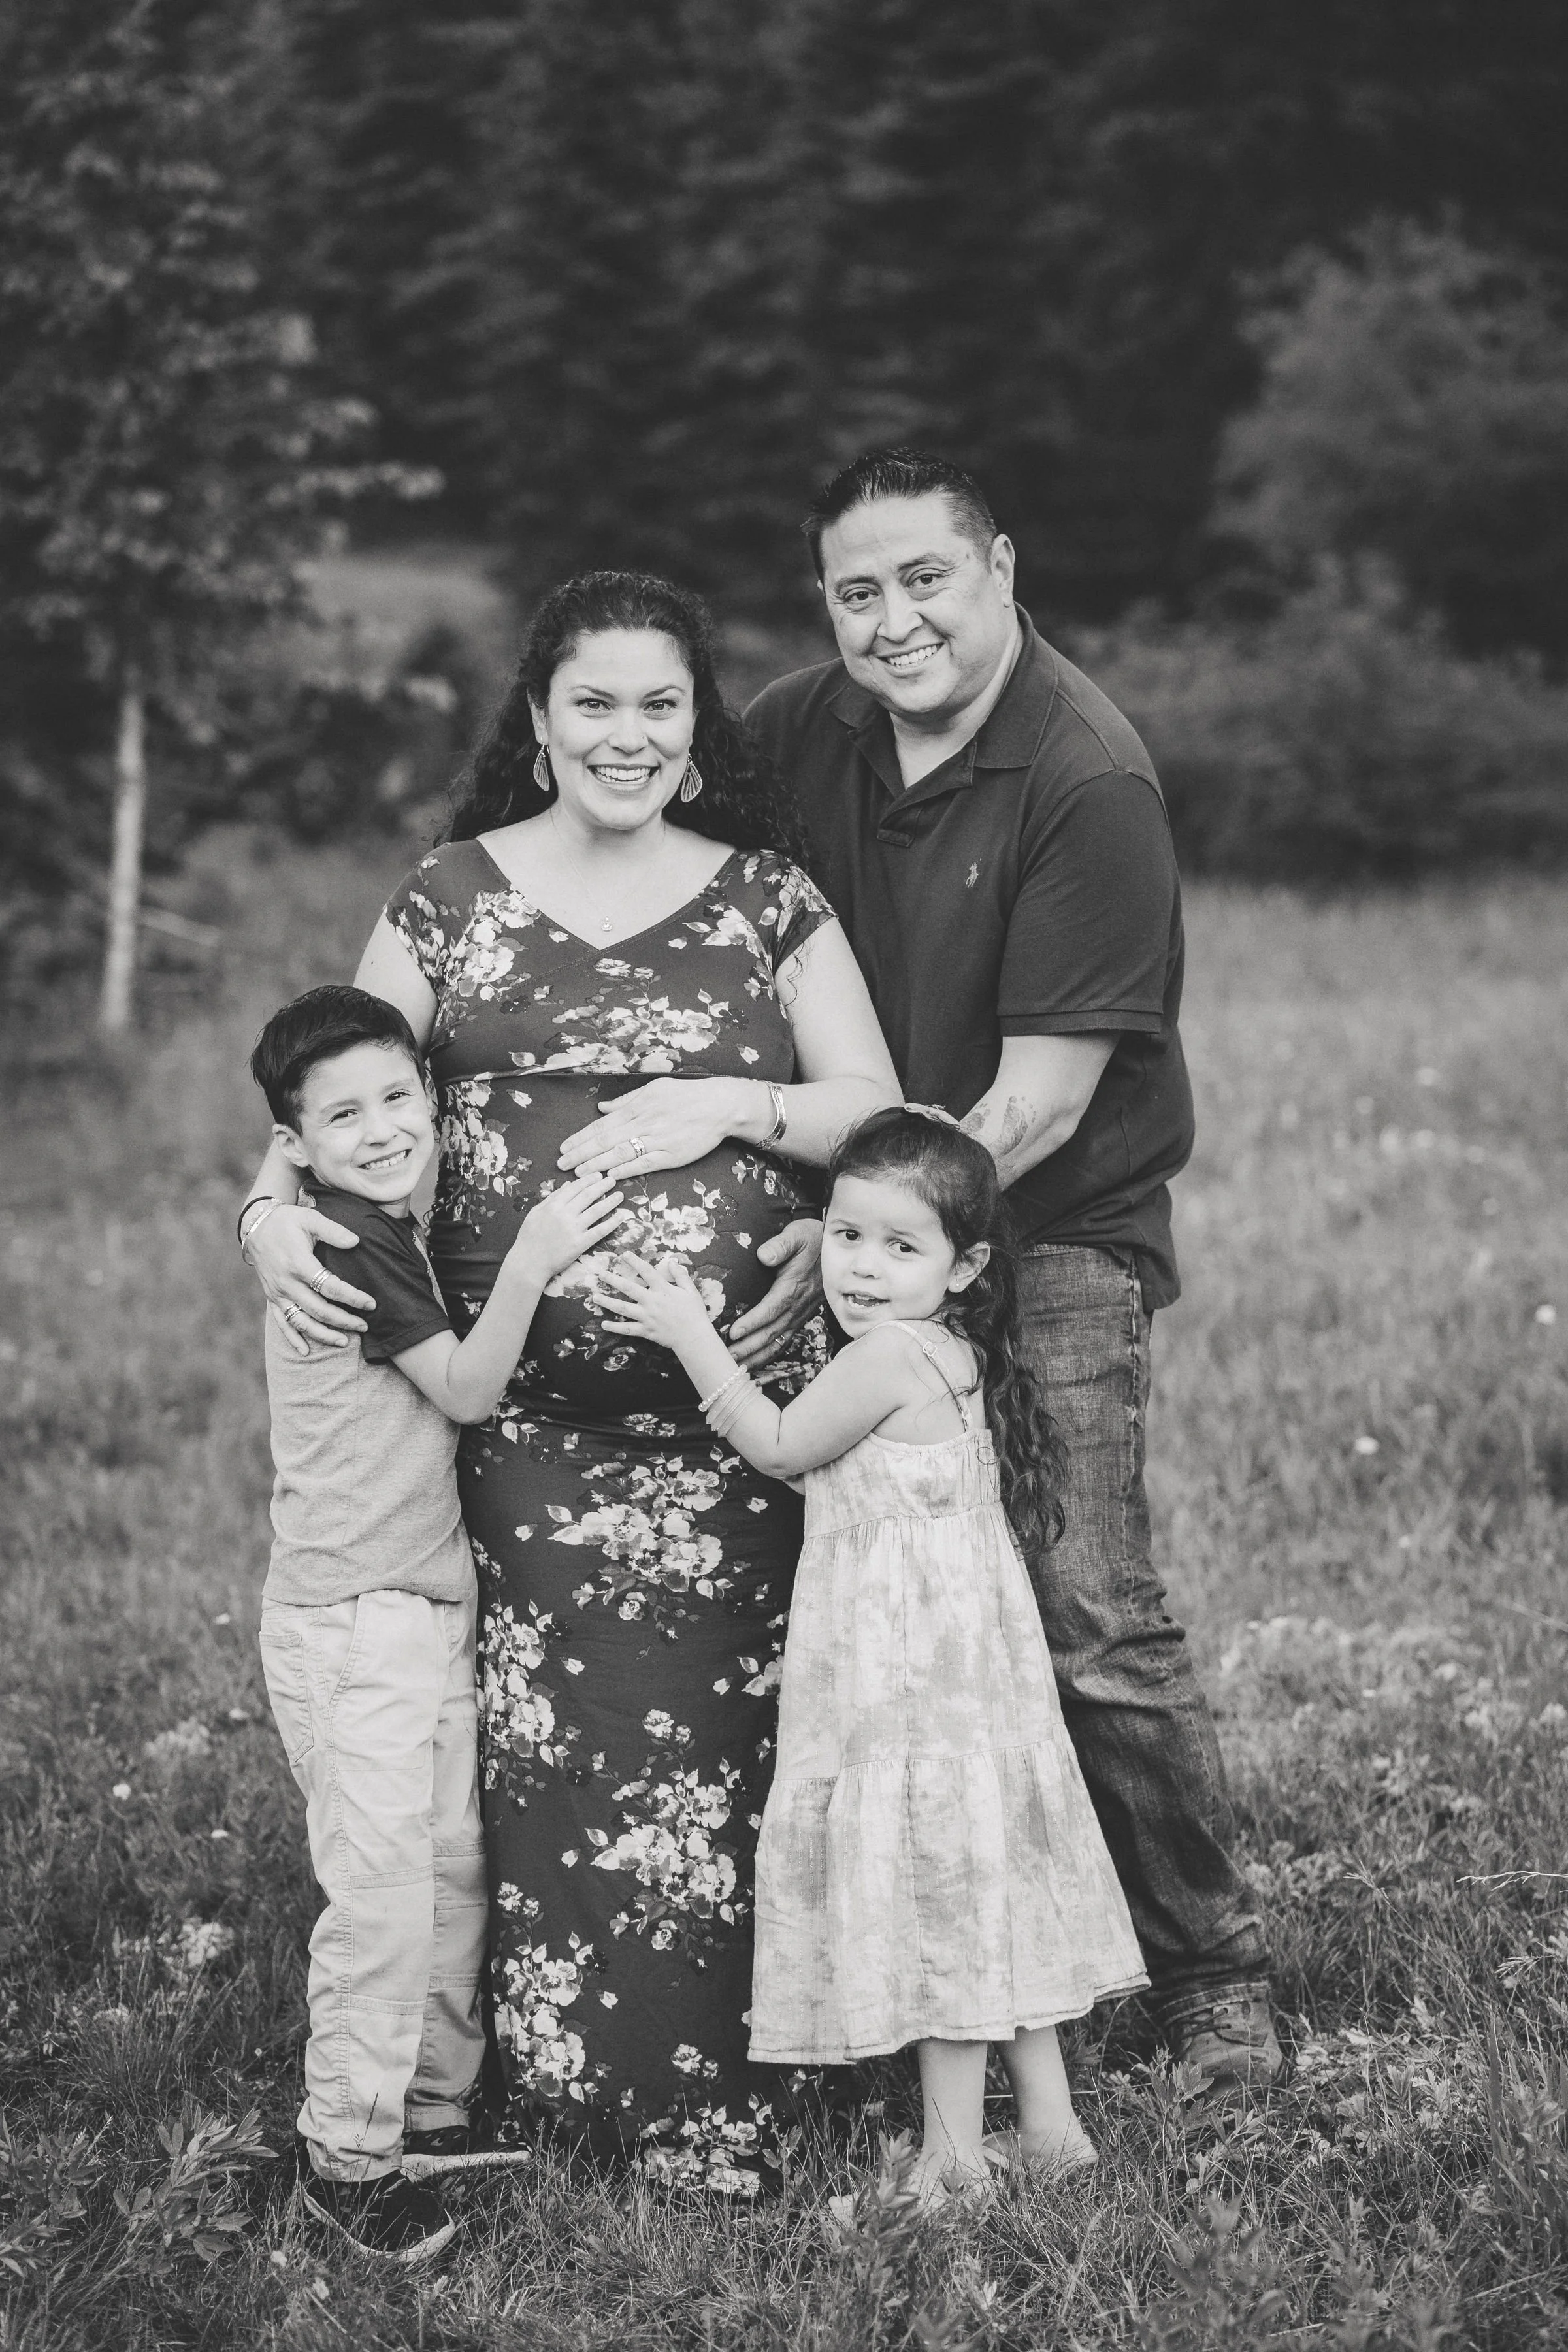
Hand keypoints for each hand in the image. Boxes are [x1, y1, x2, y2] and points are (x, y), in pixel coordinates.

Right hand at [246, 1202, 376, 1356]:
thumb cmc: (288, 1220)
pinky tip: (306, 1352)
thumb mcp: (311, 1219)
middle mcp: (287, 1283)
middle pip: (319, 1310)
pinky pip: (282, 1323)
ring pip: (302, 1322)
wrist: (256, 1224)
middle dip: (344, 1321)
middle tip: (365, 1326)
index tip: (371, 1304)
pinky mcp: (271, 1298)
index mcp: (299, 1264)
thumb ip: (334, 1231)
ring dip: (323, 1335)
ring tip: (344, 1342)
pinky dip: (293, 1339)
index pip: (331, 1288)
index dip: (353, 1298)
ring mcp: (278, 1293)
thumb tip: (356, 1242)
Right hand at [511, 1174, 627, 1283]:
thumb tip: (567, 1185)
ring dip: (610, 1201)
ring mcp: (573, 1229)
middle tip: (612, 1180)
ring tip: (620, 1195)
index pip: (575, 1188)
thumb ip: (551, 1198)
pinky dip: (611, 1223)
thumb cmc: (529, 1238)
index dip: (588, 1180)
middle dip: (602, 1185)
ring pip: (596, 1210)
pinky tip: (620, 1216)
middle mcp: (565, 1214)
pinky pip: (599, 1231)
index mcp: (553, 1205)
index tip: (598, 1175)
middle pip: (588, 1195)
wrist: (529, 1263)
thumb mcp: (536, 1213)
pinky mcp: (580, 1244)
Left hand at [556, 1077, 755, 1179]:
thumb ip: (626, 1101)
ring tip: (578, 1174)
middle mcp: (643, 1123)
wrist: (718, 1105)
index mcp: (637, 1107)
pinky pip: (645, 1163)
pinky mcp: (671, 1155)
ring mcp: (657, 1140)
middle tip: (561, 1164)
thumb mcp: (653, 1089)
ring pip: (620, 1153)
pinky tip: (610, 1176)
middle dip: (580, 1153)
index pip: (602, 1125)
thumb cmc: (686, 1096)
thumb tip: (602, 1108)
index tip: (564, 1147)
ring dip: (597, 1164)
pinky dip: (626, 1169)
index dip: (580, 1137)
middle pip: (605, 1140)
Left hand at [595, 1252, 715, 1348]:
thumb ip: (680, 1275)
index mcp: (663, 1290)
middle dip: (613, 1280)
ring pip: (623, 1308)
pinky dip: (615, 1327)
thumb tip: (672, 1262)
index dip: (635, 1261)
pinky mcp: (646, 1330)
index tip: (624, 1254)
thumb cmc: (694, 1313)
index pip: (646, 1271)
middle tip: (601, 1275)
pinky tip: (603, 1324)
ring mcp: (647, 1317)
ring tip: (595, 1297)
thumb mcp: (691, 1290)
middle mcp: (652, 1301)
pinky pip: (627, 1329)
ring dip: (608, 1302)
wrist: (694, 1337)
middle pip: (628, 1288)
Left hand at [727, 1218, 822, 1369]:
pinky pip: (784, 1340)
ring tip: (735, 1367)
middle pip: (771, 1332)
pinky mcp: (800, 1317)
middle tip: (726, 1358)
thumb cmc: (811, 1239)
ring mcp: (800, 1314)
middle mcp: (798, 1305)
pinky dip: (769, 1355)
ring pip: (777, 1341)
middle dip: (749, 1347)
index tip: (733, 1332)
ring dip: (756, 1356)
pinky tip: (754, 1364)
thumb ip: (780, 1245)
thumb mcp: (796, 1235)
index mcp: (794, 1287)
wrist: (834, 1249)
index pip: (771, 1308)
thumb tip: (764, 1256)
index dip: (753, 1322)